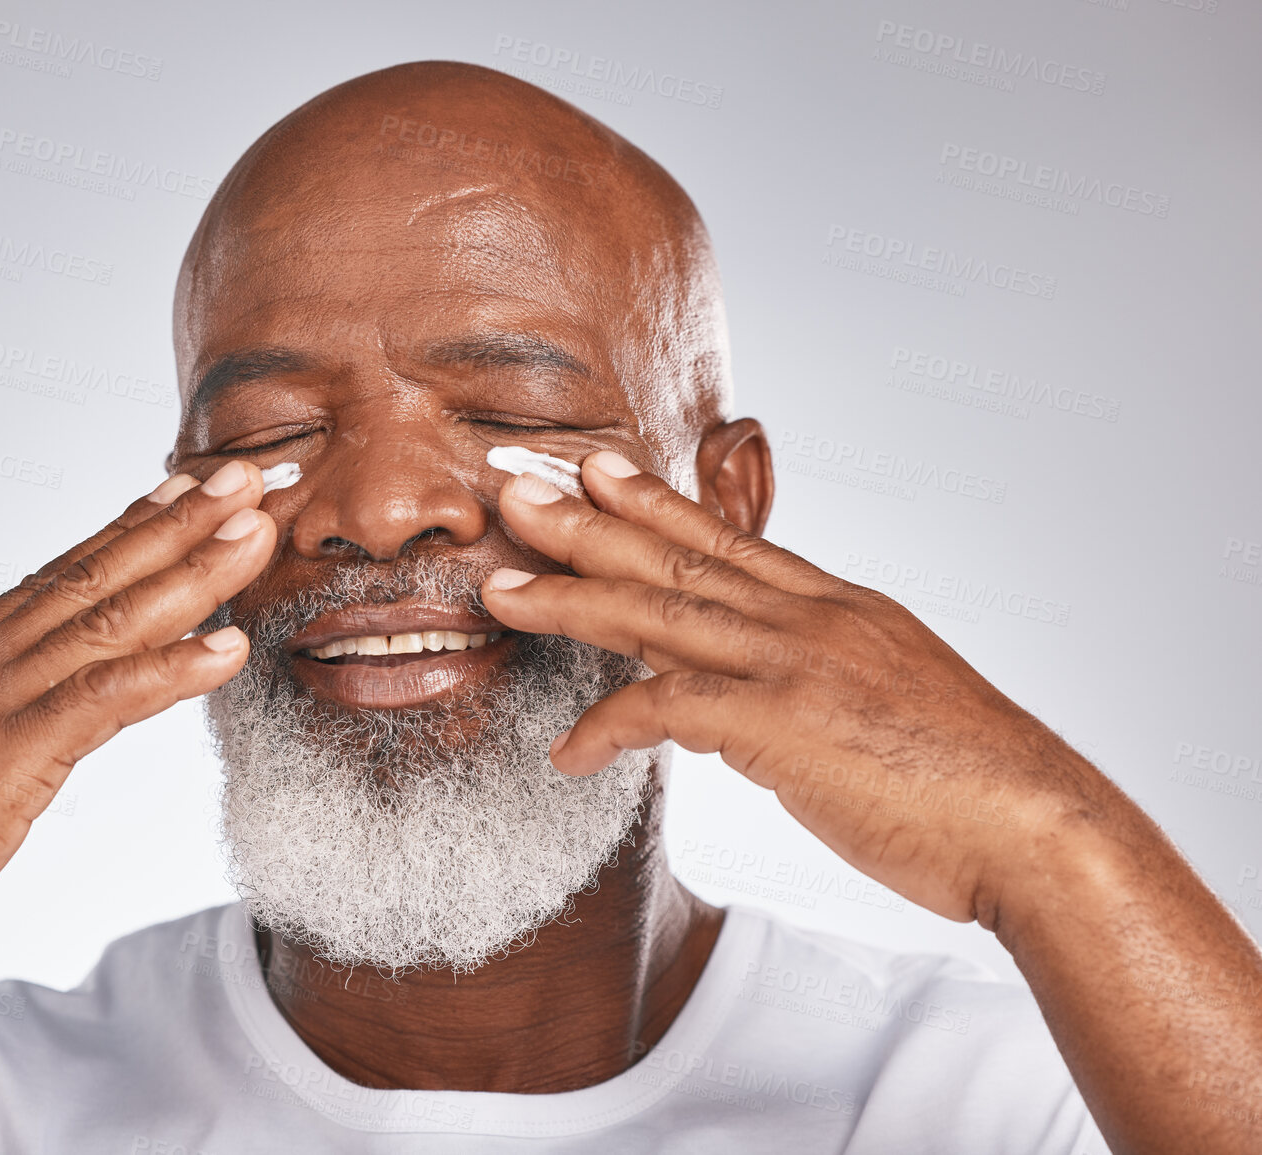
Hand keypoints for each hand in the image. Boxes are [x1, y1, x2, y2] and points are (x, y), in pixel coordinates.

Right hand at [0, 460, 276, 983]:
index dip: (127, 530)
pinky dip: (171, 668)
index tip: (179, 489)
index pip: (57, 577)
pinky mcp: (9, 755)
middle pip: (95, 575)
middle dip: (177, 521)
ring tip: (256, 527)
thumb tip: (15, 722)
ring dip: (193, 570)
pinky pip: (105, 700)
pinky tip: (228, 647)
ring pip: (111, 619)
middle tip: (243, 472)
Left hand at [479, 451, 1120, 923]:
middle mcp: (809, 617)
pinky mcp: (780, 723)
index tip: (595, 467)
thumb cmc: (969, 777)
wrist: (1036, 824)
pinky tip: (568, 752)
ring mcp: (794, 663)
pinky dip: (608, 727)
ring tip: (498, 588)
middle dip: (586, 522)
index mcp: (836, 605)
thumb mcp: (892, 692)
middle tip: (513, 491)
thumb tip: (766, 683)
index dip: (653, 500)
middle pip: (676, 556)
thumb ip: (824, 670)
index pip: (727, 538)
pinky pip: (666, 709)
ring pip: (656, 614)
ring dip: (569, 599)